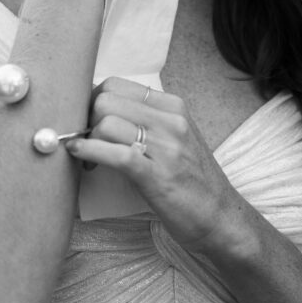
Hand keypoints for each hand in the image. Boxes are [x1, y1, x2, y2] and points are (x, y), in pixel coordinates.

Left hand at [66, 77, 242, 252]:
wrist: (221, 217)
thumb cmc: (192, 180)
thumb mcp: (176, 138)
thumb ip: (147, 121)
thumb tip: (101, 113)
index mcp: (173, 107)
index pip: (116, 85)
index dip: (92, 102)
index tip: (89, 122)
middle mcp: (171, 121)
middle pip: (106, 100)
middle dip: (86, 119)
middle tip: (87, 142)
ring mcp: (166, 147)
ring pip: (107, 123)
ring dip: (87, 140)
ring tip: (88, 160)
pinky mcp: (158, 175)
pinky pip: (115, 154)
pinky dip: (89, 152)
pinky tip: (79, 157)